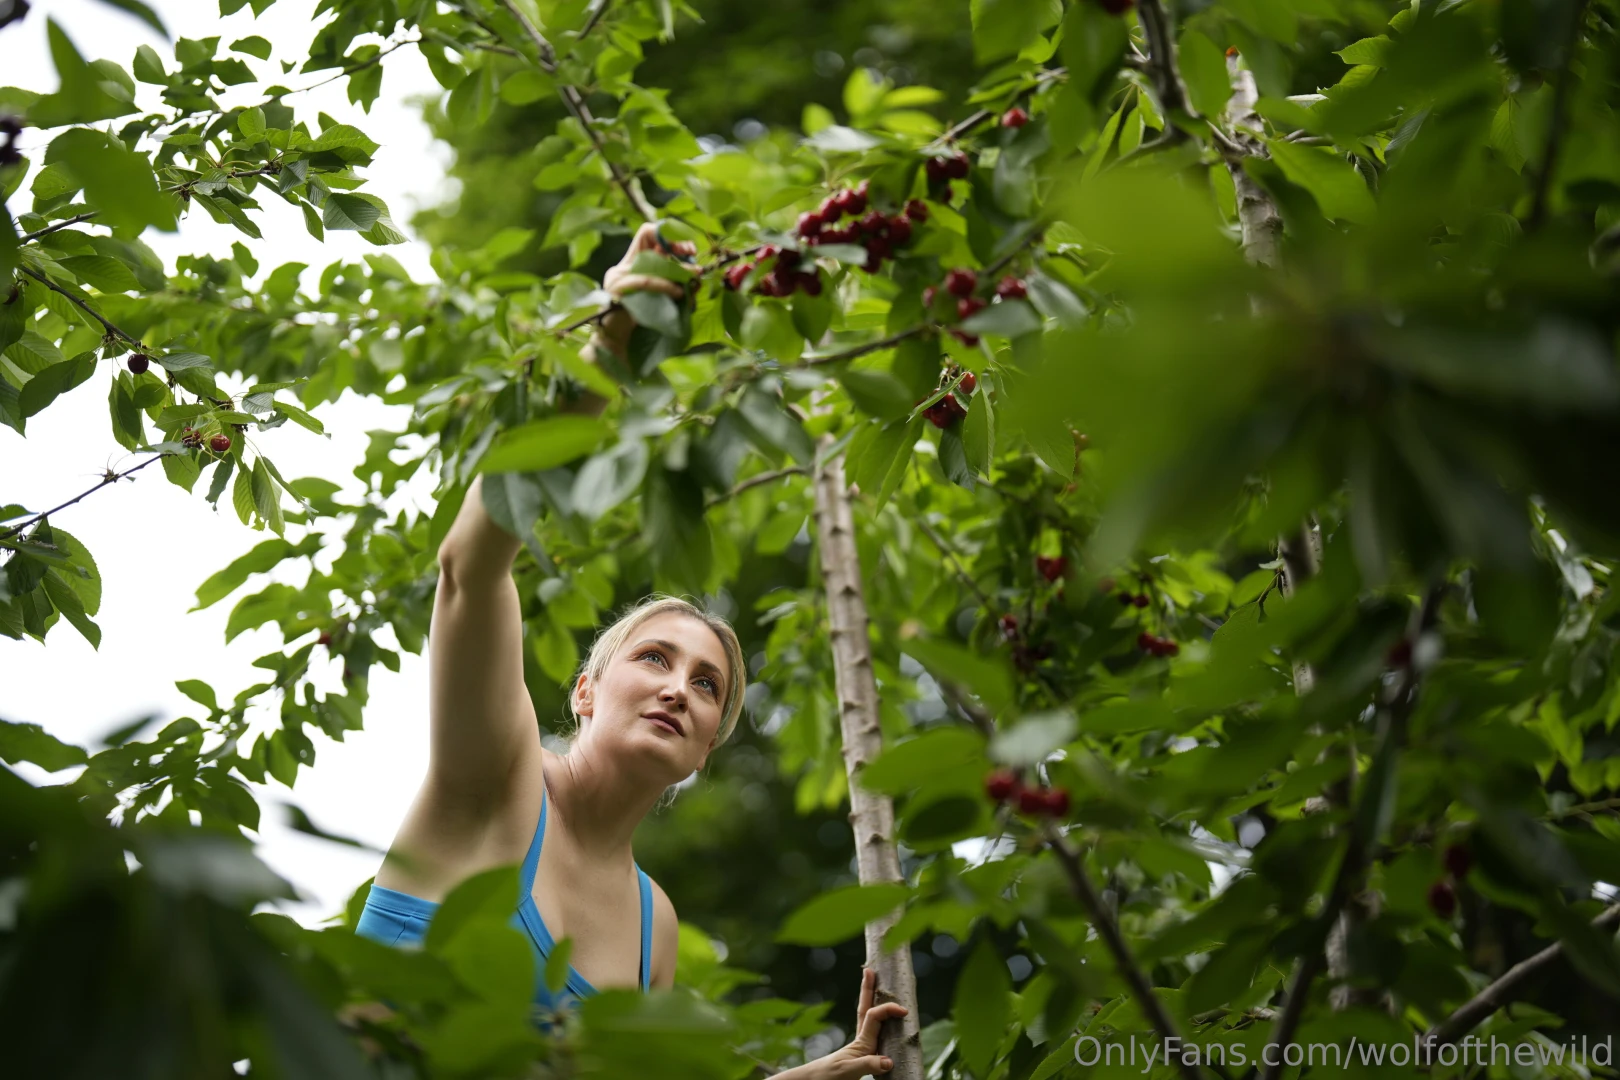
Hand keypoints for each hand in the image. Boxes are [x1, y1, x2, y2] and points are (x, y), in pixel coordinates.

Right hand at [595, 222, 696, 357]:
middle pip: (650, 239)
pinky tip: (680, 294)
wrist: (619, 347)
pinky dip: (665, 285)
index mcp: (632, 264)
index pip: (649, 234)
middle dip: (677, 246)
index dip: (670, 236)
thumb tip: (696, 274)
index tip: (689, 249)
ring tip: (693, 278)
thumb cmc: (642, 324)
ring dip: (676, 268)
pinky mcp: (617, 291)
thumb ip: (673, 283)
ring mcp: (617, 278)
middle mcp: (623, 267)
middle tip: (694, 259)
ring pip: (650, 261)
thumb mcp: (662, 298)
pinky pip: (644, 281)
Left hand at [779, 968, 907, 1078]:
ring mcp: (862, 1049)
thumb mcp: (848, 1071)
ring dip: (873, 1003)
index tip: (903, 1011)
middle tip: (870, 971)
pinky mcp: (863, 1059)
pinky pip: (873, 1036)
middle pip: (866, 1009)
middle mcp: (862, 1041)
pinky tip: (883, 1024)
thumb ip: (867, 1064)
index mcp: (861, 1041)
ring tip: (877, 988)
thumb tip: (889, 1061)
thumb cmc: (829, 1077)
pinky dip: (878, 1025)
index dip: (888, 1009)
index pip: (875, 1016)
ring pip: (869, 1020)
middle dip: (868, 990)